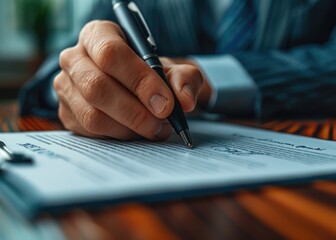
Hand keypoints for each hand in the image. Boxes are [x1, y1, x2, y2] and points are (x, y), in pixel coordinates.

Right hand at [54, 20, 206, 139]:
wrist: (136, 89)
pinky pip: (90, 132)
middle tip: (162, 124)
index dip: (140, 81)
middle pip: (97, 87)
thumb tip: (185, 100)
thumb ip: (184, 79)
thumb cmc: (151, 74)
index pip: (111, 54)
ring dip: (129, 128)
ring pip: (93, 115)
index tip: (165, 104)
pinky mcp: (67, 113)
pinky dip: (119, 136)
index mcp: (98, 35)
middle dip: (136, 112)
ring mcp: (66, 87)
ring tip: (154, 129)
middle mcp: (75, 58)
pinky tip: (136, 132)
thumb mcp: (173, 69)